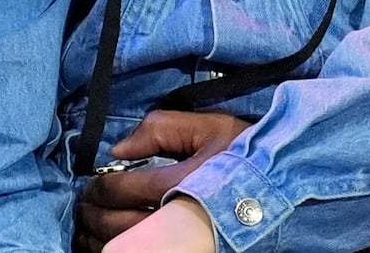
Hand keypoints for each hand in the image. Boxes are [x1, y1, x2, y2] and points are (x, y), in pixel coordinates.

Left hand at [75, 110, 249, 251]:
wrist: (286, 189)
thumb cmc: (248, 156)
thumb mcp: (208, 128)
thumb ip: (159, 129)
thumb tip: (119, 149)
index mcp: (181, 184)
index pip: (122, 190)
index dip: (99, 188)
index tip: (92, 186)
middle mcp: (179, 220)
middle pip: (118, 226)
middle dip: (92, 216)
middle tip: (83, 208)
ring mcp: (183, 244)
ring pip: (125, 251)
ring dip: (99, 241)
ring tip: (90, 230)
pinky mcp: (189, 252)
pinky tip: (110, 247)